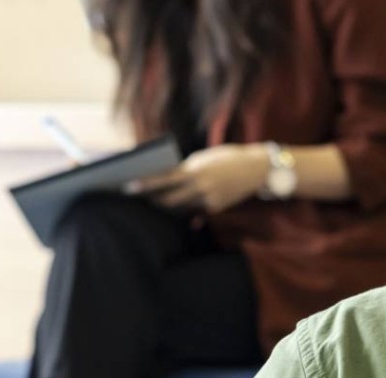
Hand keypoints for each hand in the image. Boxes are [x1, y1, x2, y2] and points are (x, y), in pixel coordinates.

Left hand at [126, 144, 266, 213]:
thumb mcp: (204, 159)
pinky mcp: (216, 209)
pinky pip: (194, 211)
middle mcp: (200, 188)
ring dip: (166, 206)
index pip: (164, 179)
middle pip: (168, 199)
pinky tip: (174, 207)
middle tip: (135, 197)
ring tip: (152, 201)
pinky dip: (184, 208)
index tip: (129, 186)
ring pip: (180, 208)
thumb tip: (168, 180)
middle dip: (152, 199)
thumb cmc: (227, 158)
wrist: (256, 168)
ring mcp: (208, 201)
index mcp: (195, 171)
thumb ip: (187, 169)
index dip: (145, 184)